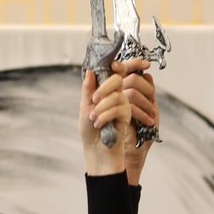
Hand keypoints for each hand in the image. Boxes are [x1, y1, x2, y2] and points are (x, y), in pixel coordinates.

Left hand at [80, 59, 157, 175]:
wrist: (96, 150)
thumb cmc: (90, 130)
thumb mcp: (85, 106)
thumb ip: (88, 89)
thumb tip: (90, 71)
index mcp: (106, 90)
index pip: (113, 73)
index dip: (117, 64)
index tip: (114, 63)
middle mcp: (117, 95)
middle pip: (117, 79)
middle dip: (104, 87)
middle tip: (93, 99)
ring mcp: (124, 105)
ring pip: (116, 95)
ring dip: (101, 107)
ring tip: (93, 118)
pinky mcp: (128, 116)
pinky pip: (118, 108)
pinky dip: (105, 115)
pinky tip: (99, 123)